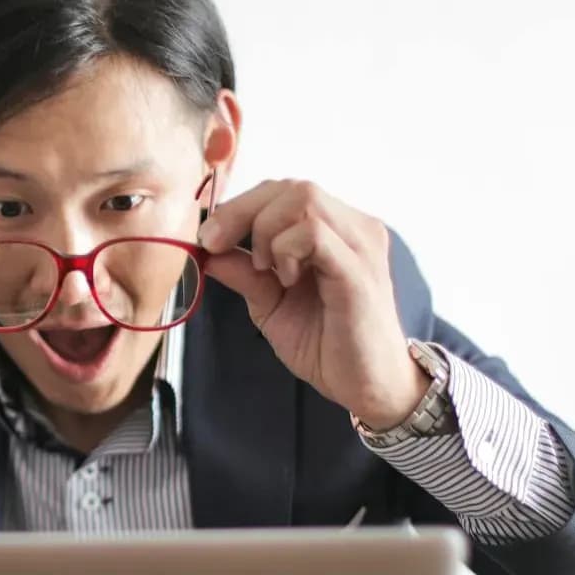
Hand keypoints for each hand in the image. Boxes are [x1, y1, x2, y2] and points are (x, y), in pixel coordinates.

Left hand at [198, 179, 425, 429]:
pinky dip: (286, 249)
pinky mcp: (359, 271)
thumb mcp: (271, 305)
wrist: (367, 387)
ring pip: (305, 199)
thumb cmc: (327, 345)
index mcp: (337, 230)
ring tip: (264, 269)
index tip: (209, 238)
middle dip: (242, 211)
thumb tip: (208, 251)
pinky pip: (316, 234)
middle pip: (292, 187)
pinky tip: (284, 279)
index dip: (241, 206)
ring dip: (266, 230)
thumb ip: (245, 274)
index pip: (285, 192)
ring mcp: (361, 245)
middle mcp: (354, 228)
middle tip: (215, 244)